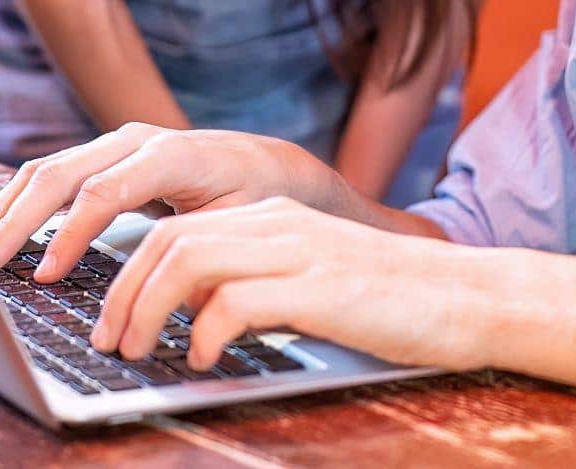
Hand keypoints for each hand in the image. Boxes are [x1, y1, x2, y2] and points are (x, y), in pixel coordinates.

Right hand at [0, 123, 348, 281]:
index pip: (104, 192)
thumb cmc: (255, 199)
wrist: (267, 165)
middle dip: (17, 220)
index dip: (71, 235)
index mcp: (170, 155)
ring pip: (46, 169)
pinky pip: (51, 174)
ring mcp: (115, 144)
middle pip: (61, 173)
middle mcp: (135, 140)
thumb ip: (199, 254)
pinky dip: (19, 202)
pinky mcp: (102, 157)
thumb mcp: (239, 227)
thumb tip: (167, 301)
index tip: (45, 276)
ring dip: (6, 210)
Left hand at [90, 196, 497, 372]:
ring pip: (187, 260)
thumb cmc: (393, 302)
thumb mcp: (312, 280)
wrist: (469, 297)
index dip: (128, 273)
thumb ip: (258, 284)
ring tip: (136, 352)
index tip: (109, 318)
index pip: (176, 229)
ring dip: (146, 310)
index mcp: (273, 217)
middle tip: (106, 341)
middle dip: (122, 293)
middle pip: (168, 240)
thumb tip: (193, 318)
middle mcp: (277, 223)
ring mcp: (297, 250)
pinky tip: (199, 359)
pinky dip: (201, 332)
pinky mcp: (317, 286)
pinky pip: (234, 301)